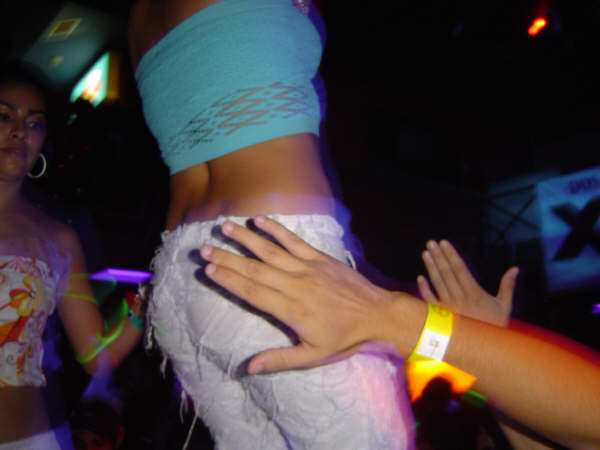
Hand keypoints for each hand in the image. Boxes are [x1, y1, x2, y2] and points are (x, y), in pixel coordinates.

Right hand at [200, 216, 402, 373]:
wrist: (377, 314)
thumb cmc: (344, 337)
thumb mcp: (313, 356)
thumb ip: (280, 359)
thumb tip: (249, 367)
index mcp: (291, 310)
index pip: (253, 292)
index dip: (229, 280)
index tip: (209, 270)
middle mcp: (295, 285)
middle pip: (255, 269)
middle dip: (228, 259)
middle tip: (205, 249)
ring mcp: (307, 268)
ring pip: (271, 251)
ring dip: (246, 239)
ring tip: (225, 228)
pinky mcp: (319, 257)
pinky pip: (294, 241)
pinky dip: (276, 230)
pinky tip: (260, 220)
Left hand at [416, 240, 517, 325]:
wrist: (484, 350)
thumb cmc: (495, 326)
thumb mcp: (504, 306)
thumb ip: (507, 286)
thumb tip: (515, 268)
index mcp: (474, 294)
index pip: (460, 269)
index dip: (451, 255)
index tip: (444, 243)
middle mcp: (460, 299)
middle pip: (447, 273)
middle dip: (439, 256)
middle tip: (431, 243)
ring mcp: (448, 308)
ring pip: (437, 283)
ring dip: (430, 267)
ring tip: (426, 253)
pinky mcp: (441, 317)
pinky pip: (430, 301)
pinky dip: (424, 289)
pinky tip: (420, 277)